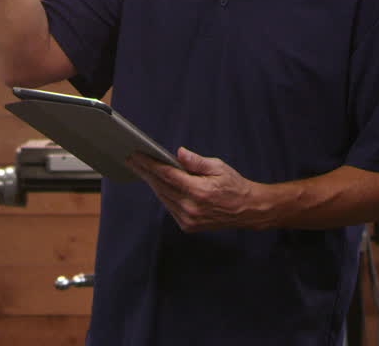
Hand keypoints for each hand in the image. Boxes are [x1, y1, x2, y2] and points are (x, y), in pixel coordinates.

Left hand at [127, 148, 266, 231]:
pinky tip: (157, 184)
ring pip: (163, 197)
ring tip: (141, 169)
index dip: (150, 164)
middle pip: (161, 186)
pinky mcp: (188, 226)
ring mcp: (188, 219)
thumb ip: (197, 162)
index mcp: (199, 191)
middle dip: (145, 172)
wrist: (247, 210)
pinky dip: (162, 194)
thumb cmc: (234, 185)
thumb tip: (179, 153)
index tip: (137, 155)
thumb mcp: (218, 167)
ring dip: (151, 183)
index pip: (167, 175)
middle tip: (132, 160)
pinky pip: (169, 207)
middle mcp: (191, 207)